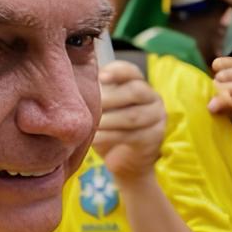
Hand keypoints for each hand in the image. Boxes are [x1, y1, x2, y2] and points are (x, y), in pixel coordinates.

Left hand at [93, 61, 166, 180]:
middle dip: (109, 98)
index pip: (131, 71)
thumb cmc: (109, 126)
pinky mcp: (152, 138)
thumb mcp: (103, 105)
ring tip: (88, 124)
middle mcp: (152, 98)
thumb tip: (75, 79)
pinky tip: (93, 138)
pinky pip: (129, 135)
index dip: (117, 72)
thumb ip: (97, 91)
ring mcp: (155, 118)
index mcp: (138, 83)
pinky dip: (108, 136)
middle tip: (87, 106)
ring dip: (107, 120)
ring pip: (132, 115)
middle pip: (135, 91)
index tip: (100, 77)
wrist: (125, 160)